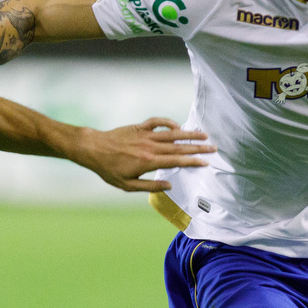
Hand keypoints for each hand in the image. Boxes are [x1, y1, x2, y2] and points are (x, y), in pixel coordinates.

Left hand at [70, 118, 213, 191]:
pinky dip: (169, 123)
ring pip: (172, 133)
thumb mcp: (127, 185)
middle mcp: (150, 147)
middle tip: (213, 148)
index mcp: (148, 162)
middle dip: (198, 148)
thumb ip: (150, 186)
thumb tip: (169, 185)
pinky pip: (157, 122)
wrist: (93, 149)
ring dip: (189, 134)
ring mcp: (145, 135)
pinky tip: (178, 127)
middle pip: (179, 147)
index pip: (176, 161)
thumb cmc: (109, 169)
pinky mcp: (139, 127)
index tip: (206, 162)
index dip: (193, 161)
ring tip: (204, 135)